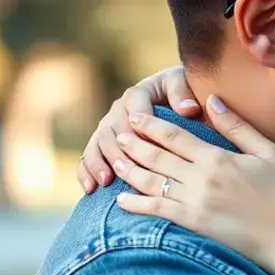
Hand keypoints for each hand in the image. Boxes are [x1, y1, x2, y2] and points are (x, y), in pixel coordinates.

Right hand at [77, 66, 197, 193]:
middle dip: (117, 149)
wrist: (171, 103)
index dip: (138, 123)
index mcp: (138, 94)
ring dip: (99, 163)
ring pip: (98, 144)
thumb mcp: (182, 86)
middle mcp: (118, 110)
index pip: (134, 106)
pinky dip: (87, 172)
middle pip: (112, 129)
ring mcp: (108, 127)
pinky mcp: (101, 144)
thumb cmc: (180, 95)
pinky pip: (89, 157)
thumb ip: (182, 92)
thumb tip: (188, 108)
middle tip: (126, 168)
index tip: (144, 139)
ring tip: (106, 181)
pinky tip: (90, 189)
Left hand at [112, 96, 274, 274]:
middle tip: (117, 134)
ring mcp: (196, 202)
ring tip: (115, 160)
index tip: (135, 116)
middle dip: (134, 144)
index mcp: (218, 157)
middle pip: (157, 156)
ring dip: (130, 170)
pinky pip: (158, 211)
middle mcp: (202, 178)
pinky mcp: (195, 224)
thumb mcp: (269, 152)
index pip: (175, 136)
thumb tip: (213, 100)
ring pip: (152, 182)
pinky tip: (122, 201)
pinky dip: (137, 205)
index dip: (151, 124)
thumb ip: (237, 126)